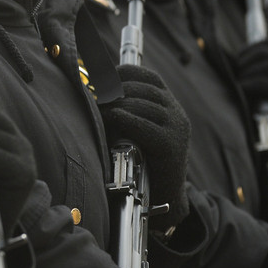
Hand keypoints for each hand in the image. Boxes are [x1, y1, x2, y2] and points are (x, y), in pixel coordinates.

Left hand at [101, 65, 189, 231]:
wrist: (163, 194)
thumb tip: (91, 91)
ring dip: (119, 102)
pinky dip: (127, 118)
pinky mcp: (172, 146)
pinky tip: (113, 116)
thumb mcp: (133, 127)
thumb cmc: (141, 158)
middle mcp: (176, 112)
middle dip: (117, 87)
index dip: (124, 73)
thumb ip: (120, 108)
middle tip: (94, 91)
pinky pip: (148, 126)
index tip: (102, 76)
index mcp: (168, 104)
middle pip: (145, 88)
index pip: (148, 76)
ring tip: (99, 105)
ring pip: (146, 105)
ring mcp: (177, 128)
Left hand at [234, 37, 267, 163]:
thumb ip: (253, 73)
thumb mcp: (265, 89)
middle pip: (266, 52)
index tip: (235, 67)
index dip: (246, 51)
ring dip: (248, 75)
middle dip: (244, 63)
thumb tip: (223, 59)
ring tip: (237, 87)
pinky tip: (244, 92)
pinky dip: (256, 86)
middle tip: (234, 79)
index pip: (267, 42)